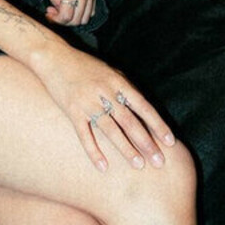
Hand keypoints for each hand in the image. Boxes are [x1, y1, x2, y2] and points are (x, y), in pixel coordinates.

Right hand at [37, 45, 175, 171]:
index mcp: (118, 82)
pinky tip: (103, 167)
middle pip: (130, 121)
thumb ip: (125, 89)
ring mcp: (88, 102)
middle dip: (146, 143)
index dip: (158, 125)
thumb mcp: (110, 72)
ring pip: (111, 130)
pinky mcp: (72, 111)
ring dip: (126, 149)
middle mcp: (105, 92)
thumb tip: (143, 108)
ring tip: (138, 165)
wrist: (54, 57)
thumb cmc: (84, 65)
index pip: (144, 107)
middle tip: (159, 161)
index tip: (170, 141)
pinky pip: (85, 135)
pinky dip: (94, 152)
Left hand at [41, 0, 95, 27]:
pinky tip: (72, 5)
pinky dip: (82, 12)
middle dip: (64, 21)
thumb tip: (56, 7)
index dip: (56, 20)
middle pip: (78, 19)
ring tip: (62, 9)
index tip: (48, 13)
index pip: (67, 15)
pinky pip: (92, 7)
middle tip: (53, 12)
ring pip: (87, 15)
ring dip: (74, 18)